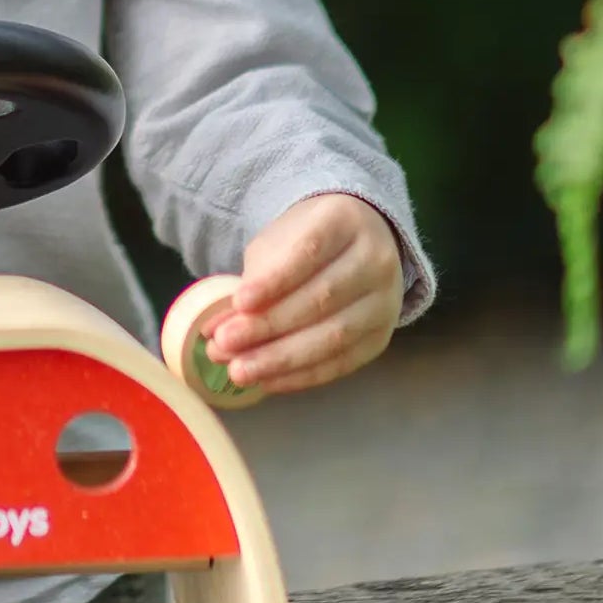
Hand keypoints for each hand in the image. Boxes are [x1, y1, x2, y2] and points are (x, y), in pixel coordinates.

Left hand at [202, 193, 403, 394]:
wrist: (357, 245)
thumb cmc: (306, 242)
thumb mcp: (277, 243)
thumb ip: (252, 280)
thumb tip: (217, 328)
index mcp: (344, 221)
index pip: (309, 251)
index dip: (274, 281)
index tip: (238, 303)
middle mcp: (375, 259)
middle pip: (321, 299)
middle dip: (268, 326)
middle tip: (224, 345)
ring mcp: (385, 301)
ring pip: (334, 337)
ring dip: (281, 359)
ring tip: (239, 371)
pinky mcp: (382, 337)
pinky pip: (343, 363)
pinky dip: (302, 376)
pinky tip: (268, 381)